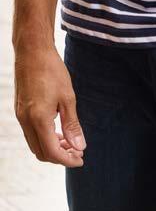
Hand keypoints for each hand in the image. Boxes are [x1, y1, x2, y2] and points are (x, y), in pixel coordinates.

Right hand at [14, 46, 85, 166]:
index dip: (67, 159)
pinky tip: (57, 129)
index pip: (52, 152)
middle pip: (41, 152)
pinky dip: (44, 137)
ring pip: (35, 144)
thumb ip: (72, 124)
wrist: (32, 51)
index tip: (81, 159)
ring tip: (69, 141)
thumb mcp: (67, 97)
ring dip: (51, 147)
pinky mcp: (20, 110)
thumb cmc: (51, 70)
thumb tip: (80, 146)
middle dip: (60, 156)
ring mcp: (20, 116)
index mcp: (38, 119)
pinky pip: (30, 133)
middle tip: (77, 151)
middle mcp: (26, 121)